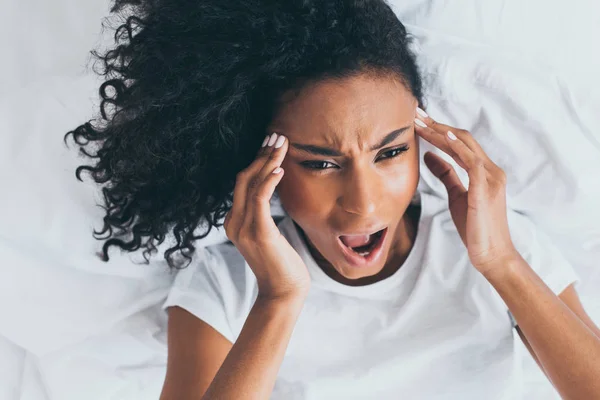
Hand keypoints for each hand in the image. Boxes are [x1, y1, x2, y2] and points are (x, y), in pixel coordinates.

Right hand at [224, 133, 310, 299]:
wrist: (283, 292)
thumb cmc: (281, 264)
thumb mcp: (269, 235)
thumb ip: (264, 215)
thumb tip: (274, 191)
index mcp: (234, 222)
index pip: (243, 184)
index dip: (256, 161)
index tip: (270, 144)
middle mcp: (234, 222)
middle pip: (244, 178)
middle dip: (261, 154)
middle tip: (277, 136)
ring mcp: (243, 228)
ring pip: (252, 184)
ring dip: (268, 161)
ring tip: (282, 144)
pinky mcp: (259, 233)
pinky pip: (260, 200)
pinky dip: (269, 182)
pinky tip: (280, 169)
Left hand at [414, 109, 518, 274]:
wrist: (491, 254)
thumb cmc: (474, 227)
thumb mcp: (456, 195)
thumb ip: (445, 174)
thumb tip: (428, 156)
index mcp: (484, 171)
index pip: (460, 143)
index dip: (439, 130)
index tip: (418, 120)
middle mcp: (491, 169)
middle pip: (462, 138)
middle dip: (437, 124)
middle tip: (415, 113)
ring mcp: (491, 177)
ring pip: (464, 145)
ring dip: (440, 131)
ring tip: (420, 121)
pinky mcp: (486, 188)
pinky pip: (471, 161)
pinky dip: (457, 146)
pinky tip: (443, 135)